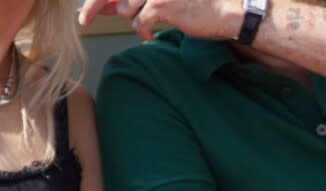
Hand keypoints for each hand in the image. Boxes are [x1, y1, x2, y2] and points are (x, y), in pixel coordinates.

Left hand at [79, 0, 242, 41]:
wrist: (224, 12)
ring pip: (125, 9)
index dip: (94, 0)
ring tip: (149, 24)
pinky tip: (150, 36)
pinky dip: (142, 32)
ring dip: (134, 19)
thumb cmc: (194, 6)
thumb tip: (104, 5)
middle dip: (93, 7)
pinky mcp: (162, 5)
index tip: (84, 10)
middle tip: (84, 21)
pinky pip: (139, 23)